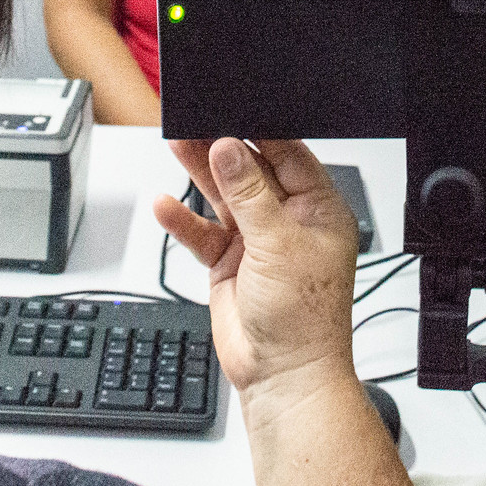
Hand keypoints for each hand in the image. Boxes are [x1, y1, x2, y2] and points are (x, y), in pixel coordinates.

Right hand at [156, 140, 422, 485]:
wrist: (282, 377)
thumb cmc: (305, 321)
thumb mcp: (279, 244)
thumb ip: (250, 193)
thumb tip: (229, 149)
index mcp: (319, 208)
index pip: (289, 154)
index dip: (260, 131)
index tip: (230, 107)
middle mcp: (289, 220)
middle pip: (251, 170)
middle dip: (222, 147)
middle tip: (193, 121)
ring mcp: (257, 240)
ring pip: (224, 195)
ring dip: (200, 173)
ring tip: (175, 142)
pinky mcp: (230, 261)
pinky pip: (202, 232)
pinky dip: (184, 219)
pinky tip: (166, 203)